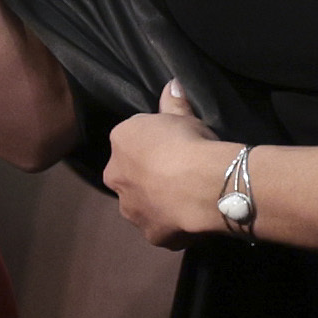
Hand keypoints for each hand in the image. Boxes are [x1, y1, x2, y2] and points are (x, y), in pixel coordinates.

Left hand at [104, 82, 237, 249]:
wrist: (201, 184)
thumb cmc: (188, 142)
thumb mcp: (184, 115)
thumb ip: (173, 103)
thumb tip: (172, 83)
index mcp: (121, 143)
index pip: (129, 141)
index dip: (151, 144)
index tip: (172, 145)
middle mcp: (116, 178)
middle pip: (129, 176)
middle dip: (146, 176)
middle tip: (178, 172)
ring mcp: (132, 211)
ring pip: (141, 205)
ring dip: (157, 201)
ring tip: (186, 196)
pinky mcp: (151, 235)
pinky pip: (161, 226)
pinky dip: (173, 222)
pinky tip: (192, 215)